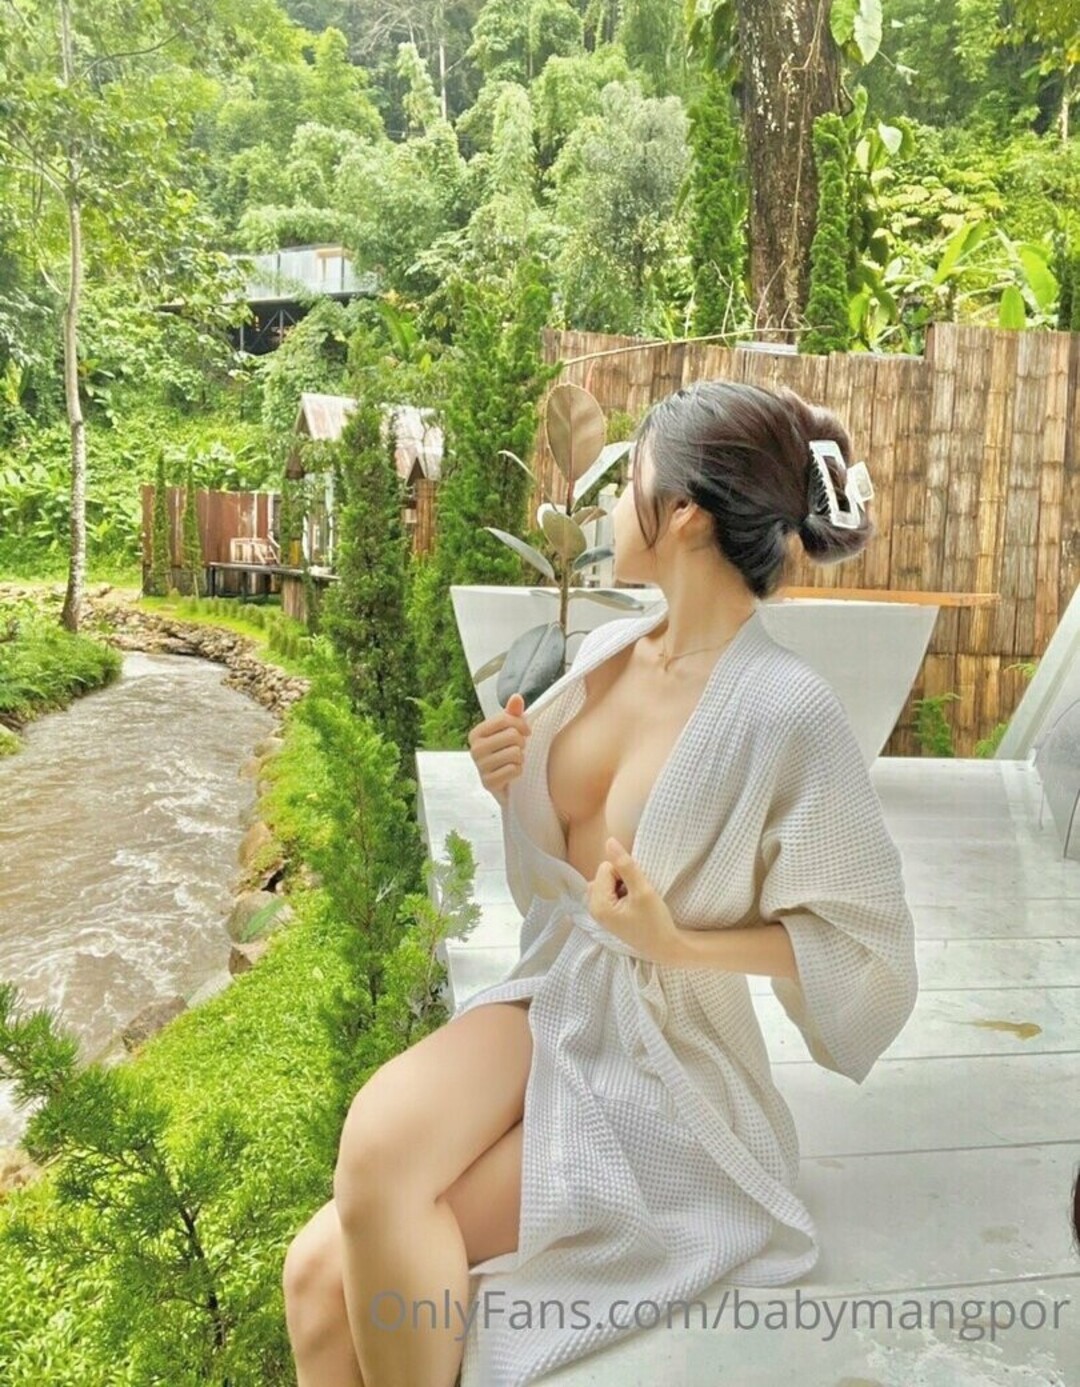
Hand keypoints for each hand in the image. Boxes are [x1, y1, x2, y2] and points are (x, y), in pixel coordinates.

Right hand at [467, 692, 531, 804]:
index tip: (526, 732)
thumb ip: (513, 714)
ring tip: (515, 761)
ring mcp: (480, 767)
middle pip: (513, 736)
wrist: (504, 785)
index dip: (522, 724)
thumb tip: (516, 697)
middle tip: (519, 749)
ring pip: (515, 754)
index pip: (506, 719)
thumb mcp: (509, 732)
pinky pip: (514, 770)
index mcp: (477, 733)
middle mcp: (475, 749)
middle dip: (522, 743)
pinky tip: (512, 773)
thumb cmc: (506, 754)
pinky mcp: (488, 783)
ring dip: (521, 759)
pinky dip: (518, 772)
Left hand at [585, 836, 682, 965]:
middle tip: (636, 896)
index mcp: (598, 905)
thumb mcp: (643, 890)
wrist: (664, 946)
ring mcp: (598, 912)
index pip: (606, 868)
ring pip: (606, 881)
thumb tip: (609, 841)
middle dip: (620, 878)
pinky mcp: (605, 914)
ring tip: (634, 901)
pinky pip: (608, 891)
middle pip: (603, 874)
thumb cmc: (655, 921)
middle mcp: (592, 909)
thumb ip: (625, 865)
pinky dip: (620, 893)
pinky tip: (632, 905)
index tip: (637, 889)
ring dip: (620, 885)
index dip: (624, 873)